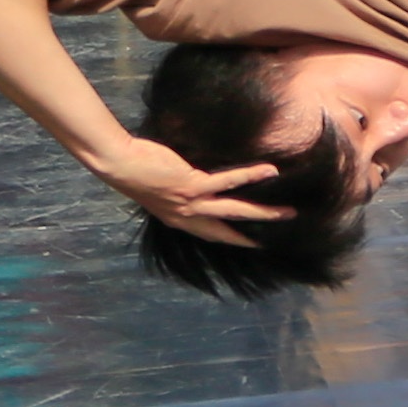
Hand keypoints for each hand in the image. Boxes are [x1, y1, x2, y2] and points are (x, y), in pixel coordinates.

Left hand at [84, 134, 292, 246]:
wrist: (120, 163)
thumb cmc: (138, 170)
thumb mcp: (161, 190)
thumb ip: (182, 191)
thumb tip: (202, 182)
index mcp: (178, 219)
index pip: (212, 234)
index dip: (234, 240)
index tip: (255, 243)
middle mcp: (186, 216)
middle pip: (228, 230)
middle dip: (256, 234)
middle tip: (279, 236)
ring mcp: (190, 203)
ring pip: (234, 211)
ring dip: (262, 213)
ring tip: (287, 212)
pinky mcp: (191, 186)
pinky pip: (227, 182)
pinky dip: (250, 176)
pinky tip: (270, 171)